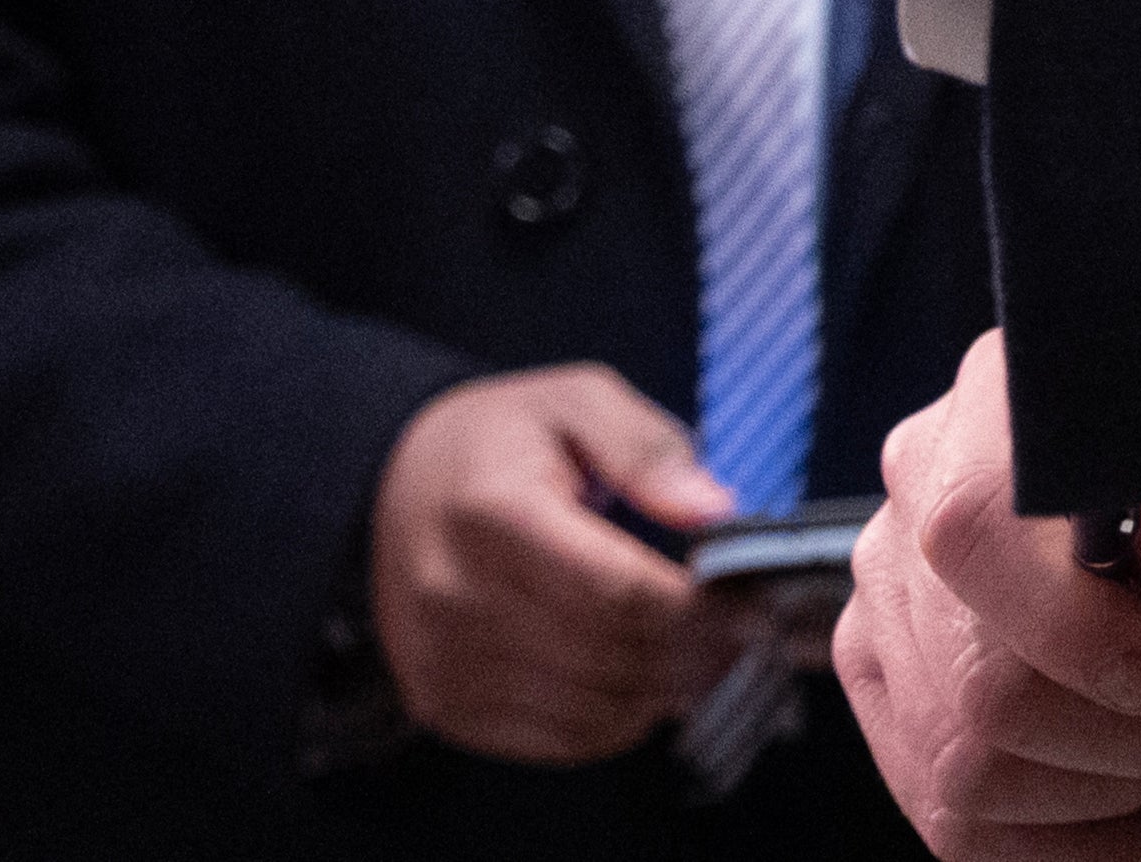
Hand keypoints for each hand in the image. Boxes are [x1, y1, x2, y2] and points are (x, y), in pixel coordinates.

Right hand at [367, 365, 738, 767]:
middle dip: (695, 653)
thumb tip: (715, 511)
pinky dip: (618, 723)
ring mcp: (443, 660)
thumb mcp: (574, 401)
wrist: (391, 486)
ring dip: (665, 694)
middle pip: (608, 654)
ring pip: (590, 708)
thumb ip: (648, 450)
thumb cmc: (498, 442)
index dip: (697, 607)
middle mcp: (454, 595)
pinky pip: (555, 740)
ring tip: (708, 658)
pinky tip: (649, 686)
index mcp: (491, 512)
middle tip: (745, 634)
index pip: (616, 589)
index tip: (749, 599)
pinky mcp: (444, 703)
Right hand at [840, 332, 1140, 855]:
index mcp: (1005, 408)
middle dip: (1125, 734)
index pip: (971, 531)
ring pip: (960, 771)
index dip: (1068, 627)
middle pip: (975, 684)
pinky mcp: (890, 689)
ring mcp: (891, 596)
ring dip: (1106, 792)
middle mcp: (920, 490)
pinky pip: (946, 820)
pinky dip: (1065, 851)